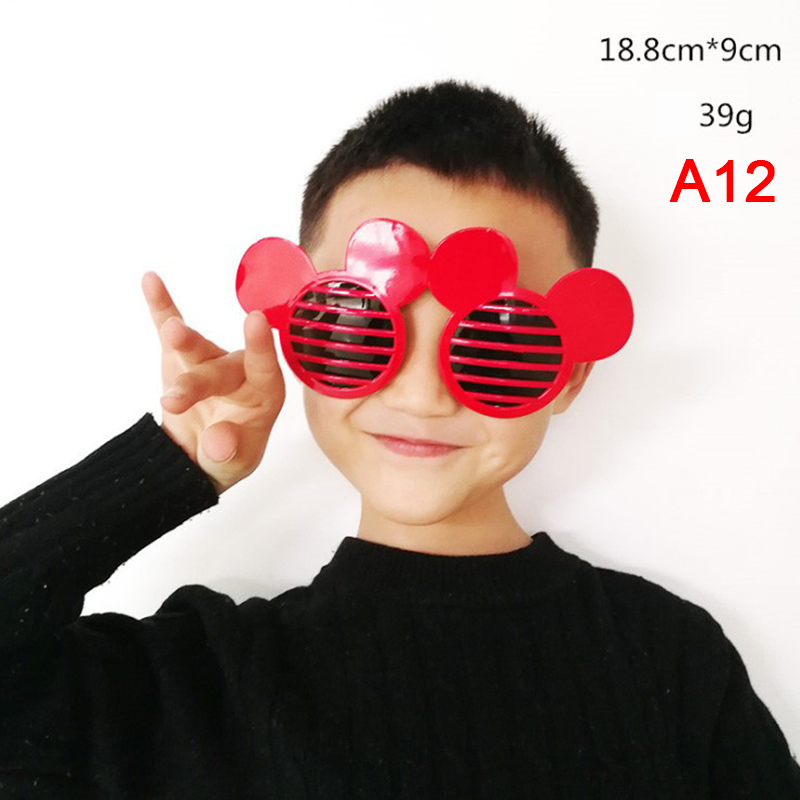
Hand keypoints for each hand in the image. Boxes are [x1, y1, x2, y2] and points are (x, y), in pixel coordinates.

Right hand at [141, 271, 285, 494]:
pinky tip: (151, 281)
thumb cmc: (227, 454)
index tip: (256, 321)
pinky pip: (169, 327)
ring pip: (195, 348)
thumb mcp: (232, 463)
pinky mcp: (179, 355)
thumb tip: (220, 442)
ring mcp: (208, 360)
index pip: (265, 371)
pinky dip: (161, 305)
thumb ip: (228, 453)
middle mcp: (239, 372)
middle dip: (195, 386)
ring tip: (171, 332)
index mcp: (263, 394)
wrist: (194, 456)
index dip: (261, 348)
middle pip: (219, 371)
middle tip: (172, 401)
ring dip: (182, 340)